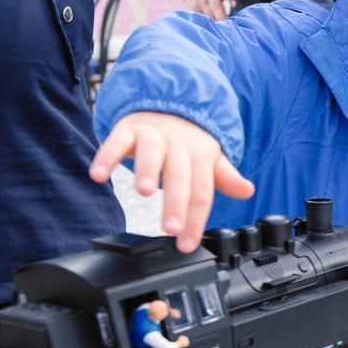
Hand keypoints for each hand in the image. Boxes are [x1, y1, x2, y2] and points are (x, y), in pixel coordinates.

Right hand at [89, 110, 253, 251]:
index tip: (187, 244)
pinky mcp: (128, 129)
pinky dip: (106, 157)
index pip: (202, 191)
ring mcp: (153, 136)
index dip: (196, 219)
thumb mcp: (208, 157)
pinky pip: (115, 142)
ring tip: (143, 192)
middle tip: (170, 227)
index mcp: (200, 157)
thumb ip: (224, 177)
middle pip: (179, 176)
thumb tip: (248, 190)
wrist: (165, 102)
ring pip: (152, 153)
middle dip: (175, 202)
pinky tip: (98, 175)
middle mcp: (178, 146)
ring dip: (147, 171)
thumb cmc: (186, 140)